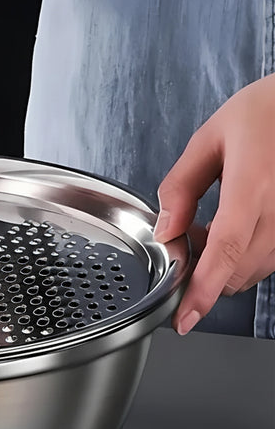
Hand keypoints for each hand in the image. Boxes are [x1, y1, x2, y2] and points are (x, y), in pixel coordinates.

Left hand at [154, 73, 274, 333]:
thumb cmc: (268, 109)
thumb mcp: (211, 137)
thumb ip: (181, 186)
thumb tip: (165, 230)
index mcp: (253, 184)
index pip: (226, 250)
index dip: (204, 290)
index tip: (184, 319)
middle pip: (238, 269)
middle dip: (204, 275)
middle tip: (184, 245)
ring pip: (256, 269)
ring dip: (225, 267)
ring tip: (207, 230)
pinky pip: (273, 257)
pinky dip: (246, 257)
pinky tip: (233, 230)